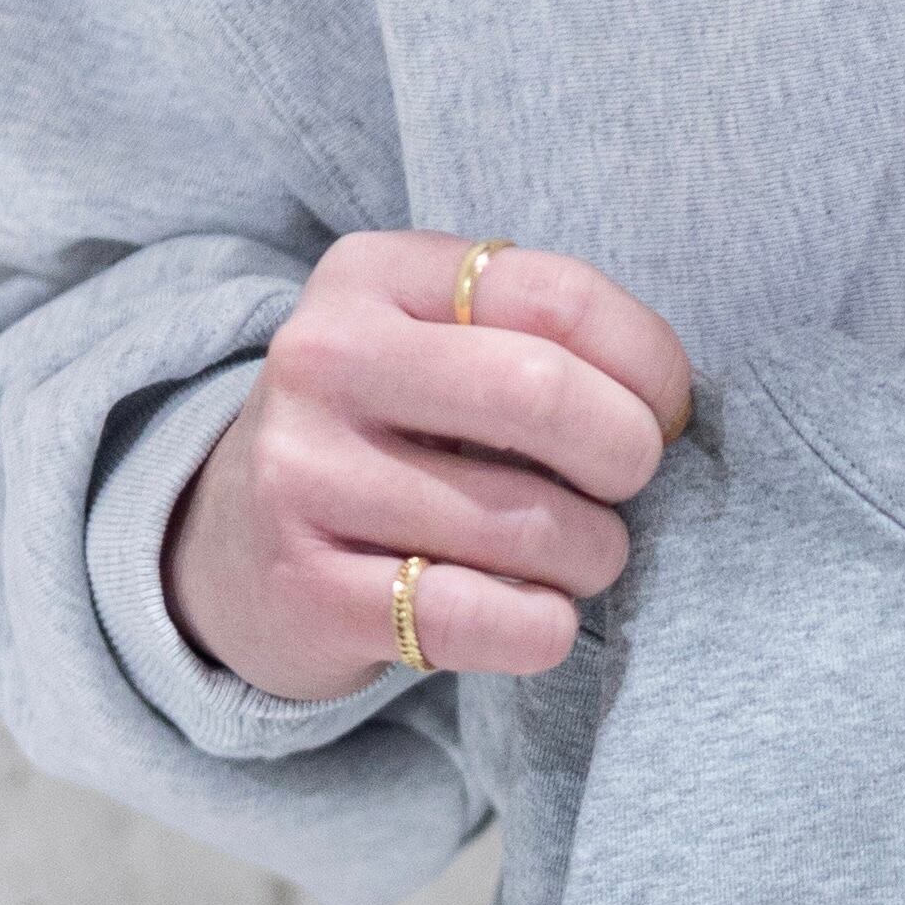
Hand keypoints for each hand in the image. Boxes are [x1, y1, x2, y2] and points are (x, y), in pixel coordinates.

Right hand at [164, 233, 694, 699]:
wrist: (233, 548)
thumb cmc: (392, 439)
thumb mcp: (441, 350)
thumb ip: (548, 344)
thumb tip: (672, 410)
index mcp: (373, 276)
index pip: (562, 298)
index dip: (651, 369)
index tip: (663, 414)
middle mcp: (325, 359)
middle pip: (546, 395)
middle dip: (629, 458)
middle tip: (622, 490)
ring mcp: (304, 474)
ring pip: (530, 525)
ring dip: (593, 557)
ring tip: (571, 557)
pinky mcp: (306, 589)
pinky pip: (481, 618)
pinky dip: (543, 628)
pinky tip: (536, 616)